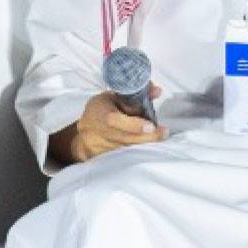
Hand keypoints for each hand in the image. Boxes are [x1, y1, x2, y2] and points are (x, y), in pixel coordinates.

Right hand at [49, 86, 164, 168]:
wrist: (85, 131)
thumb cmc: (101, 109)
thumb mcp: (114, 96)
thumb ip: (137, 93)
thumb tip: (157, 91)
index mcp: (99, 113)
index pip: (114, 121)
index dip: (133, 125)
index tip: (151, 126)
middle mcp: (99, 131)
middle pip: (124, 138)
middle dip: (147, 137)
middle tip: (163, 132)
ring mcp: (101, 146)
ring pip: (127, 149)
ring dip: (145, 143)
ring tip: (159, 136)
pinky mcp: (106, 156)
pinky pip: (125, 155)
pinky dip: (138, 151)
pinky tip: (148, 145)